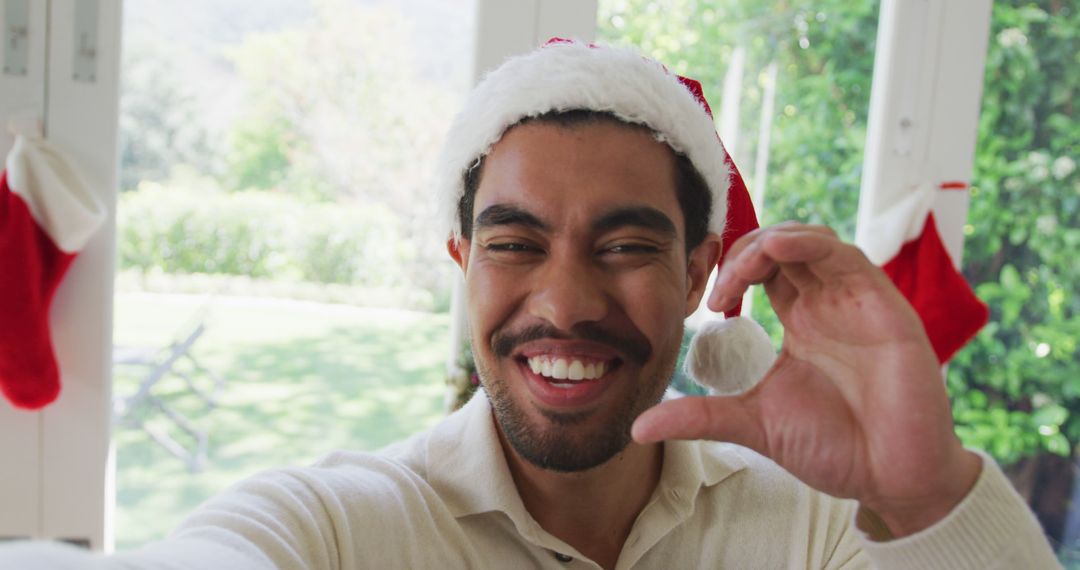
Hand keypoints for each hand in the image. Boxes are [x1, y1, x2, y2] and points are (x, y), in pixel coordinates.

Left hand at [632, 223, 980, 536]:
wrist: (891, 479)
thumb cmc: (834, 447)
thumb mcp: (752, 424)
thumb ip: (700, 416)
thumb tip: (639, 427)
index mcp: (803, 319)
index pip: (765, 268)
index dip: (733, 271)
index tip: (709, 304)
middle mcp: (830, 303)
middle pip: (785, 246)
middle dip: (745, 252)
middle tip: (721, 288)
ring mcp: (859, 303)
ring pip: (814, 241)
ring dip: (772, 242)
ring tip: (742, 268)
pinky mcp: (886, 310)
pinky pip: (849, 258)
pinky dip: (812, 244)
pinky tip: (780, 247)